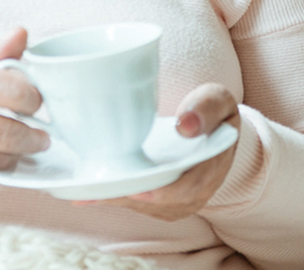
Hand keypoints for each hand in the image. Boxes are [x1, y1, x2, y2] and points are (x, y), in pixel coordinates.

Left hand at [84, 83, 240, 220]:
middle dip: (130, 197)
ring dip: (119, 199)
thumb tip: (186, 126)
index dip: (164, 192)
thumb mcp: (215, 99)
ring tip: (88, 191)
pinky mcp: (164, 200)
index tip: (138, 189)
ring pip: (147, 204)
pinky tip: (88, 195)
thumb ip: (205, 109)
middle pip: (162, 201)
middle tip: (98, 190)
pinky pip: (139, 202)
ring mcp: (181, 198)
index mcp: (214, 165)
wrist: (209, 122)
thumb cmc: (210, 108)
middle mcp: (199, 190)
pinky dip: (116, 198)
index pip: (191, 186)